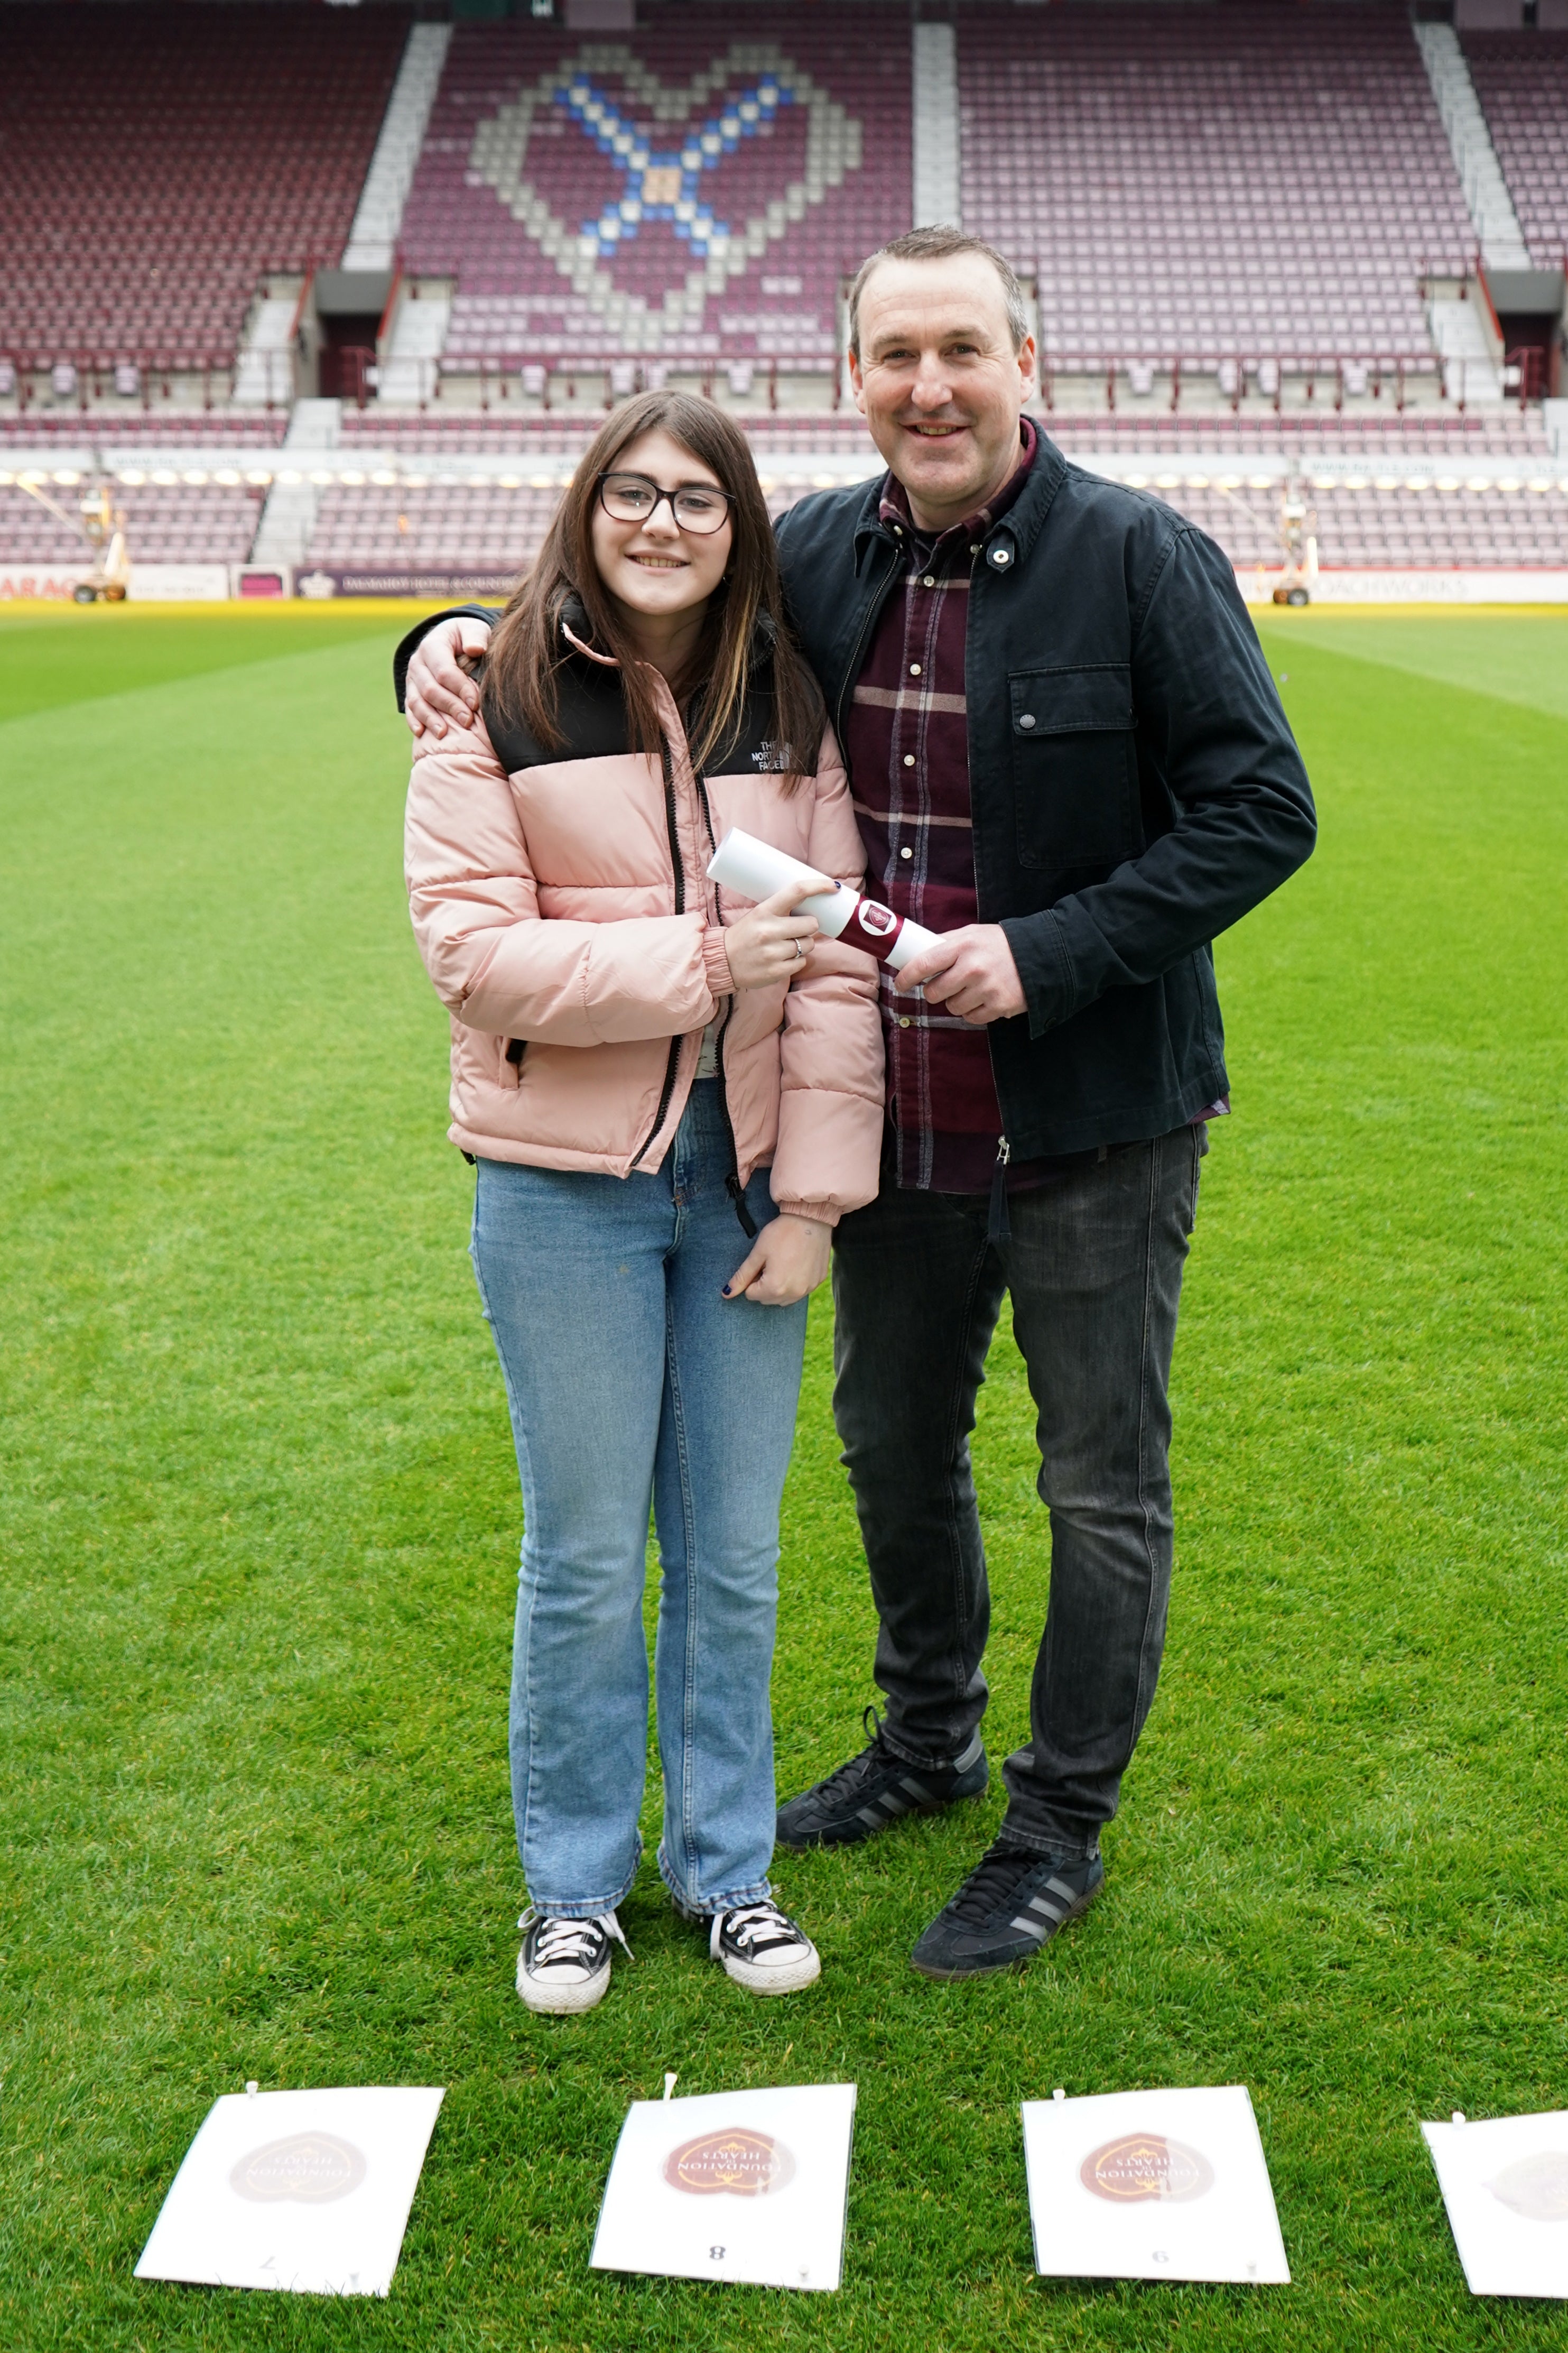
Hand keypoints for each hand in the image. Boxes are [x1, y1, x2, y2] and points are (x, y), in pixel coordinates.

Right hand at [406, 618, 490, 737]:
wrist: (451, 640)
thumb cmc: (467, 637)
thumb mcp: (474, 629)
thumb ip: (476, 636)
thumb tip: (476, 649)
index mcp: (432, 645)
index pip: (444, 671)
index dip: (460, 688)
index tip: (475, 703)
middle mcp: (417, 662)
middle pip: (430, 689)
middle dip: (449, 706)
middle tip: (467, 721)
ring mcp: (412, 679)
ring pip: (417, 701)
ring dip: (430, 718)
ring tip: (444, 734)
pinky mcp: (411, 692)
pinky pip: (409, 708)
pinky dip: (414, 721)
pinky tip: (421, 733)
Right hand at [721, 877, 831, 990]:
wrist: (722, 961)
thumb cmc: (745, 935)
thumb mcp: (758, 914)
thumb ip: (782, 909)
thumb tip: (815, 903)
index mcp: (765, 911)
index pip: (797, 891)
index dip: (819, 886)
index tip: (833, 885)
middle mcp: (769, 931)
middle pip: (811, 924)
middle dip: (808, 927)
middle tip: (797, 929)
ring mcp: (773, 953)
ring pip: (809, 944)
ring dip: (803, 944)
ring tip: (785, 945)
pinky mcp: (776, 971)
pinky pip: (802, 962)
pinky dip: (797, 960)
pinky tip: (782, 959)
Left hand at [723, 1214, 831, 1305]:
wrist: (811, 1219)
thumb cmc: (782, 1233)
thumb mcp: (758, 1253)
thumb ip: (742, 1276)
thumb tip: (726, 1294)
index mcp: (775, 1287)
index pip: (751, 1294)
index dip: (751, 1278)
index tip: (760, 1263)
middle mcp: (793, 1293)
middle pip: (767, 1299)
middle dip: (764, 1285)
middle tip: (770, 1262)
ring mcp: (808, 1289)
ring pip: (784, 1298)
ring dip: (779, 1287)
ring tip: (783, 1264)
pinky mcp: (818, 1282)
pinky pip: (800, 1291)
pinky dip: (794, 1283)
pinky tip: (796, 1264)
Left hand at [894, 924, 1026, 1024]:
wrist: (1040, 956)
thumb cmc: (1001, 944)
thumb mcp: (973, 934)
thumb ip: (946, 943)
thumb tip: (916, 952)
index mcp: (963, 946)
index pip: (924, 963)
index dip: (907, 977)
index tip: (900, 984)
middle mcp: (973, 968)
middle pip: (935, 993)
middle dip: (936, 992)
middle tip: (947, 985)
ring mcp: (987, 989)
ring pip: (952, 1008)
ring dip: (957, 1002)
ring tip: (972, 989)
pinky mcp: (999, 1006)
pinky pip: (972, 1018)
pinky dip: (974, 1012)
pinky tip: (984, 998)